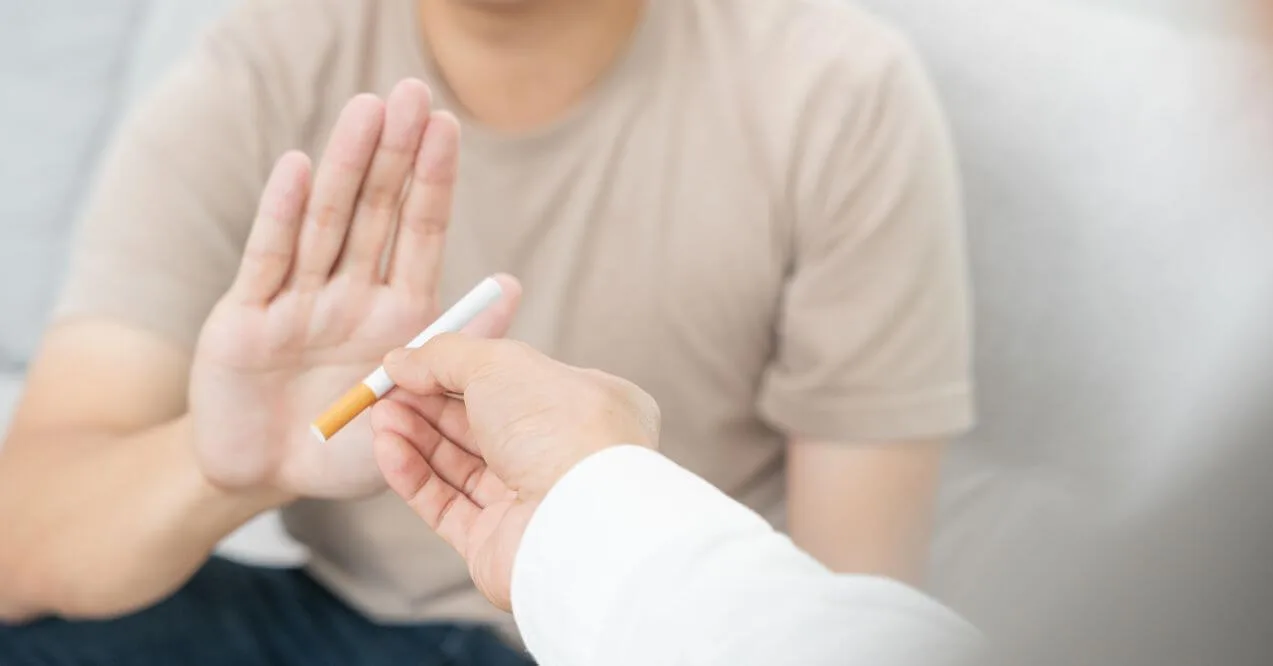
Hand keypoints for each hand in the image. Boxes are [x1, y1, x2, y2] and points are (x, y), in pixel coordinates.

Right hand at [189, 79, 519, 499]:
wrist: (268, 479)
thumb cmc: (347, 448)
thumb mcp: (415, 406)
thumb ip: (460, 346)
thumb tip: (512, 285)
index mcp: (396, 314)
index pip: (419, 233)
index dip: (433, 180)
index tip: (449, 125)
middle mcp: (348, 294)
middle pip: (374, 212)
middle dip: (394, 154)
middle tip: (411, 91)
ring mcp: (296, 301)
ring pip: (325, 222)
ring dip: (346, 167)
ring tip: (367, 110)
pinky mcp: (245, 318)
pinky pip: (268, 260)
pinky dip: (282, 214)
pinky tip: (298, 166)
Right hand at [368, 335, 659, 609]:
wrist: (579, 521)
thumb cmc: (558, 428)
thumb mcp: (499, 364)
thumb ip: (446, 356)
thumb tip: (402, 359)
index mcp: (581, 407)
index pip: (511, 383)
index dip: (457, 371)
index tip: (411, 362)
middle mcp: (559, 455)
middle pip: (480, 425)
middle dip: (427, 405)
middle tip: (383, 390)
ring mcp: (530, 502)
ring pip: (459, 466)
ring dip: (414, 437)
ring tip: (379, 416)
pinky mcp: (498, 543)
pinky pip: (446, 505)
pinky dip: (413, 475)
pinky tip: (387, 447)